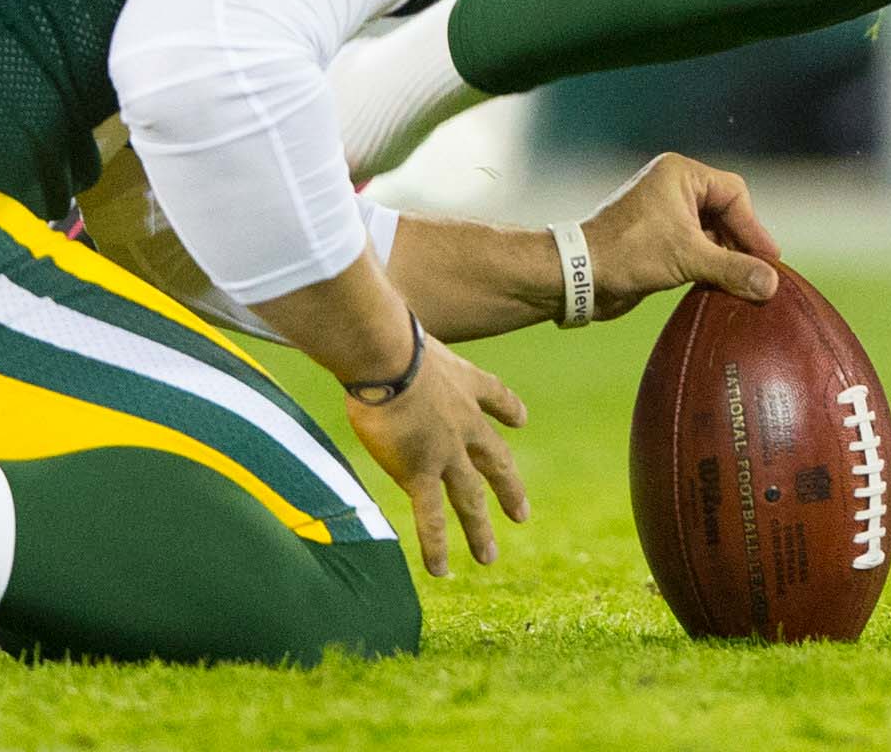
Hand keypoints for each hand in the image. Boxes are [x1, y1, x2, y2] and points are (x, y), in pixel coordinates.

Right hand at [345, 335, 531, 575]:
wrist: (388, 355)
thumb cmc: (386, 335)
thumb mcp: (405, 333)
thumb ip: (397, 337)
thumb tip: (368, 317)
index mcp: (464, 382)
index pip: (495, 396)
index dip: (508, 410)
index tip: (521, 420)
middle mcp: (464, 421)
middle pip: (494, 460)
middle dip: (508, 488)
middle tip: (521, 515)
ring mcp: (447, 451)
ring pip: (470, 498)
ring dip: (479, 529)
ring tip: (489, 557)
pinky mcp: (421, 472)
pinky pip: (432, 518)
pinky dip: (436, 546)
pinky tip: (442, 571)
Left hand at [579, 152, 781, 317]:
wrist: (579, 275)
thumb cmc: (628, 253)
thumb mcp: (688, 258)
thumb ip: (733, 268)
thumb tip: (771, 283)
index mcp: (680, 174)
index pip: (734, 195)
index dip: (753, 228)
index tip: (769, 259)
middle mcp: (674, 188)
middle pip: (725, 213)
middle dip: (741, 244)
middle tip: (760, 275)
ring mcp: (665, 213)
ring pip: (711, 233)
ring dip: (726, 258)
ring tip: (744, 285)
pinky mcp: (658, 239)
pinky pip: (695, 247)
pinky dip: (709, 265)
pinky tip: (721, 287)